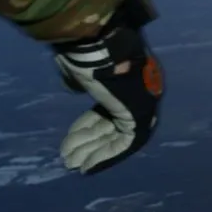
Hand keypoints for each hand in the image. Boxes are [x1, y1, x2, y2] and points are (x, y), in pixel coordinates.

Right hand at [52, 19, 162, 173]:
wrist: (99, 44)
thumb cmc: (86, 52)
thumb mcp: (83, 68)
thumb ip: (83, 79)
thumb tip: (77, 85)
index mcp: (126, 78)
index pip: (108, 109)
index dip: (88, 126)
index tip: (71, 138)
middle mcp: (138, 91)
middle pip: (111, 124)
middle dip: (89, 142)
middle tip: (69, 158)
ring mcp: (142, 102)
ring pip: (116, 136)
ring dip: (93, 152)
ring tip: (71, 163)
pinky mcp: (139, 114)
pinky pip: (124, 143)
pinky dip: (106, 156)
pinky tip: (86, 166)